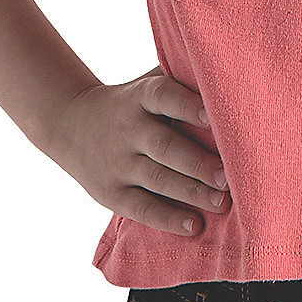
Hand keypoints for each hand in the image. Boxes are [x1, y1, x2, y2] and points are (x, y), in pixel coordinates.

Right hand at [41, 65, 231, 237]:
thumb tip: (229, 75)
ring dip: (191, 192)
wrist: (72, 124)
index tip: (214, 115)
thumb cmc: (131, 102)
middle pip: (165, 146)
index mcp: (140, 96)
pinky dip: (168, 219)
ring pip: (157, 179)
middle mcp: (128, 128)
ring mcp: (118, 163)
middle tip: (229, 176)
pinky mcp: (111, 193)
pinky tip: (194, 226)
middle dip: (198, 162)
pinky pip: (142, 208)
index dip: (188, 105)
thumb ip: (180, 80)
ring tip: (221, 202)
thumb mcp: (146, 84)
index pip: (164, 96)